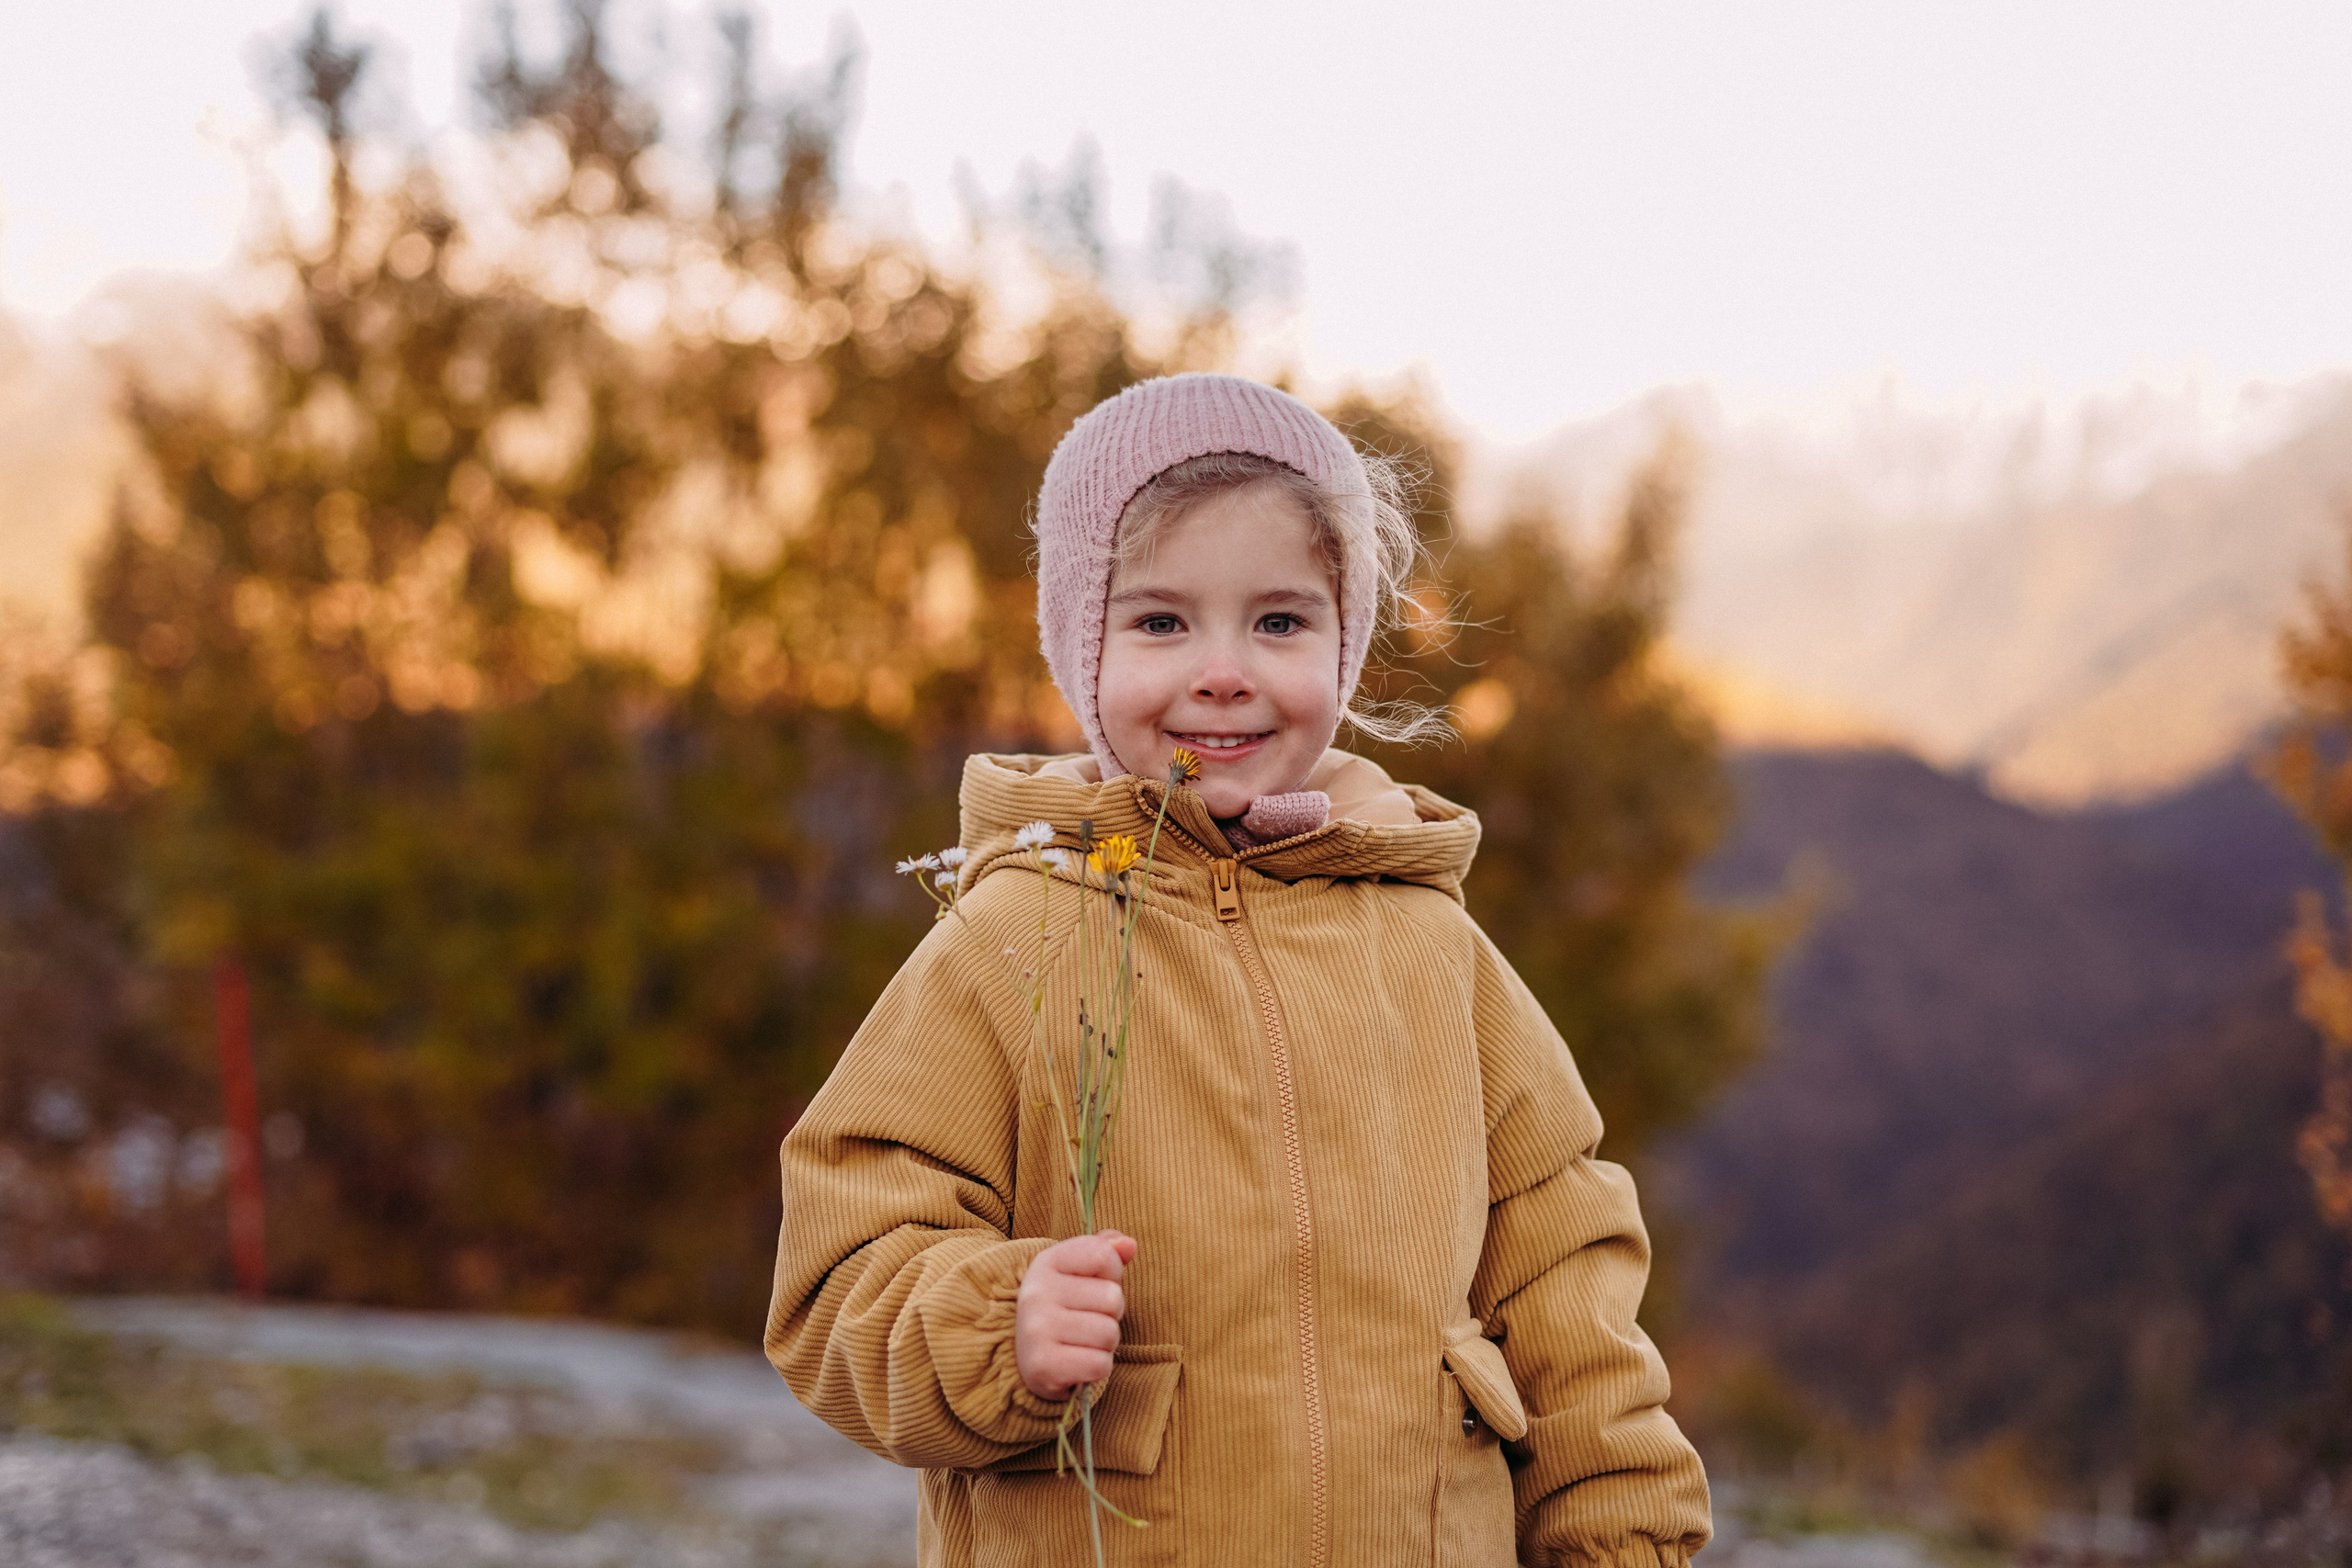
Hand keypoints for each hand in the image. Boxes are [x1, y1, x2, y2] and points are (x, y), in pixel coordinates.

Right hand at [1014, 1229, 1135, 1399]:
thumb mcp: (1080, 1270)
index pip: (1104, 1255)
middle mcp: (1036, 1293)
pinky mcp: (1043, 1366)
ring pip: (1109, 1333)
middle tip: (1088, 1320)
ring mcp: (1036, 1330)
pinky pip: (1100, 1364)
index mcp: (1046, 1262)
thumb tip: (1129, 1245)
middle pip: (1112, 1298)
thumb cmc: (1066, 1306)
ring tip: (1084, 1341)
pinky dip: (1098, 1367)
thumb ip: (1107, 1250)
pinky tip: (1079, 1362)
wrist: (1030, 1356)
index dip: (1112, 1274)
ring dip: (1106, 1343)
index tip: (1094, 1285)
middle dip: (1111, 1313)